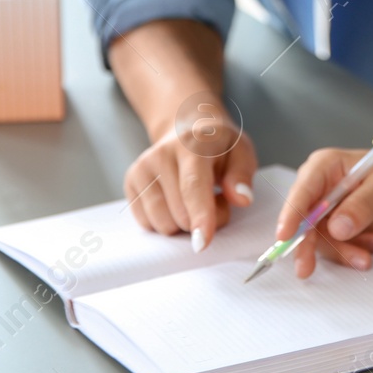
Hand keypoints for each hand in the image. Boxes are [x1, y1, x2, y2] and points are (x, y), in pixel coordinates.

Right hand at [123, 102, 257, 249]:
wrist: (185, 129)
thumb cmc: (218, 147)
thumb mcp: (241, 152)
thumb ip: (242, 175)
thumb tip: (242, 199)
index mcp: (192, 144)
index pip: (193, 185)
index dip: (200, 216)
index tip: (202, 243)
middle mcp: (162, 154)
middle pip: (180, 214)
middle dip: (204, 221)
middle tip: (216, 200)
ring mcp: (142, 168)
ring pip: (162, 224)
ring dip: (184, 224)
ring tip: (194, 199)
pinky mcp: (130, 182)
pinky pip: (147, 224)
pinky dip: (166, 222)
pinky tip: (176, 201)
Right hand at [275, 148, 372, 278]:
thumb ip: (362, 205)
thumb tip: (336, 228)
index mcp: (324, 167)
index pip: (302, 191)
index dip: (291, 214)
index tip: (284, 236)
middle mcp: (319, 188)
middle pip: (303, 220)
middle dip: (307, 246)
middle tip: (305, 269)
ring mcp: (326, 209)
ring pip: (320, 240)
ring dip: (342, 251)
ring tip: (367, 256)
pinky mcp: (335, 227)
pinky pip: (336, 247)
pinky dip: (352, 251)